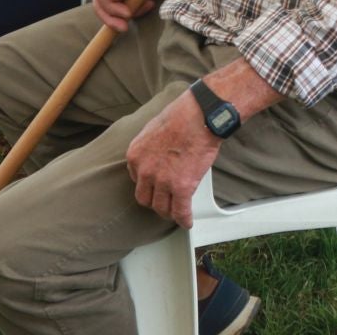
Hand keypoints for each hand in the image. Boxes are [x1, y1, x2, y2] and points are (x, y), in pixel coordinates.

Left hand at [126, 91, 220, 228]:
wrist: (200, 115)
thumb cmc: (182, 115)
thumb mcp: (153, 129)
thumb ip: (151, 147)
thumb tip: (158, 154)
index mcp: (135, 155)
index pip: (136, 180)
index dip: (148, 185)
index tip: (156, 187)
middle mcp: (145, 171)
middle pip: (145, 198)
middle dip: (155, 202)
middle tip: (164, 202)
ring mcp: (163, 181)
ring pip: (161, 208)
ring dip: (169, 212)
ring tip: (176, 213)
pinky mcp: (182, 187)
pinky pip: (180, 211)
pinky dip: (184, 219)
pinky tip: (187, 222)